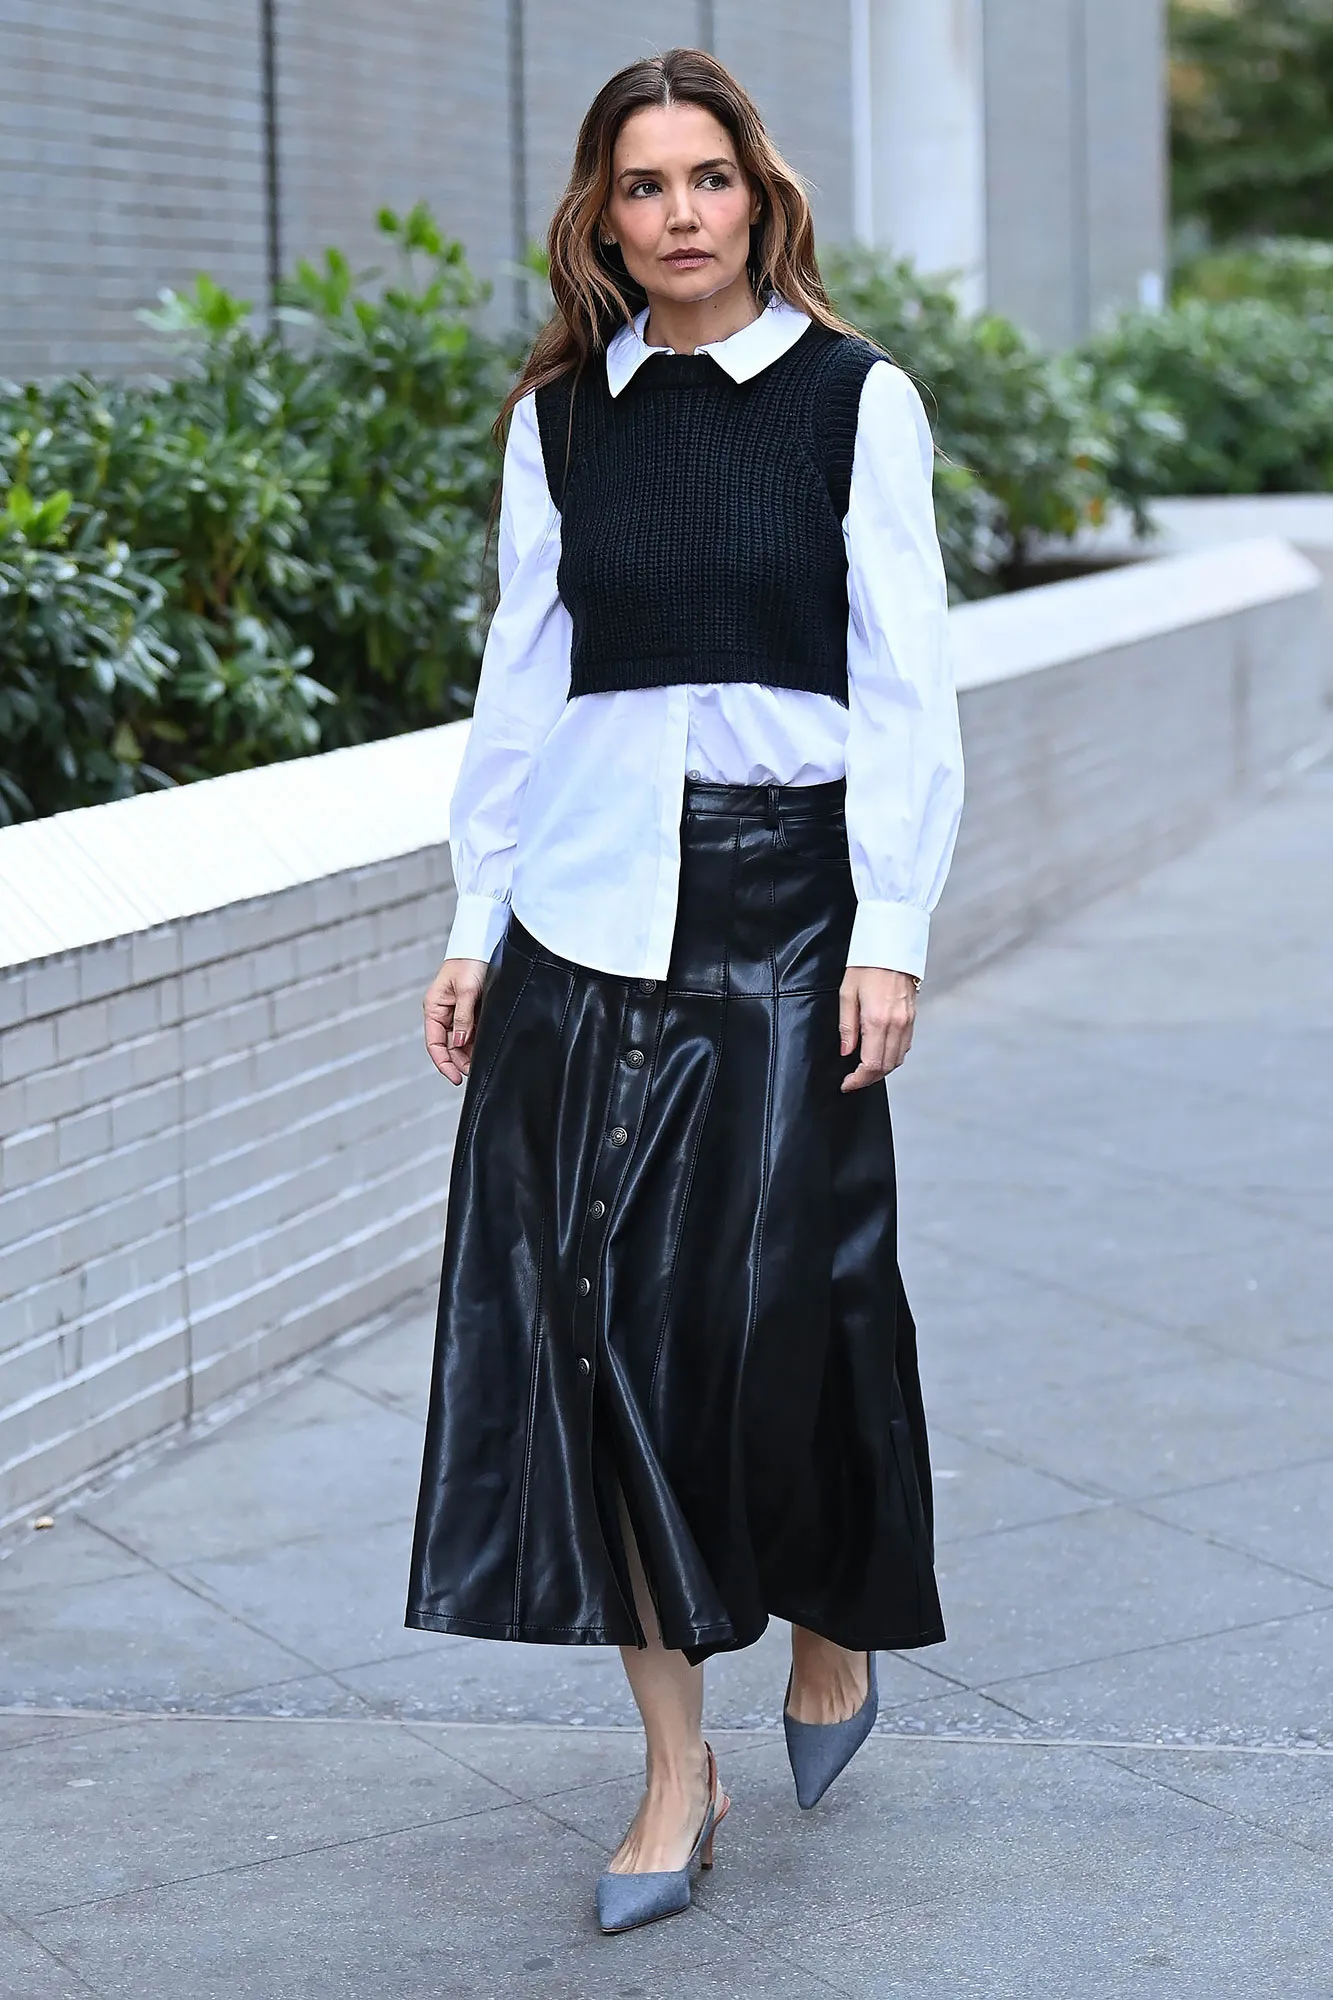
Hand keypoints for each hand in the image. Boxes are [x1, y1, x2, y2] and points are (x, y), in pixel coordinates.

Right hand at [423, 957, 488, 1084]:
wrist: (483, 943)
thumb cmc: (470, 961)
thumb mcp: (466, 991)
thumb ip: (463, 1018)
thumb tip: (459, 1043)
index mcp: (434, 1008)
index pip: (435, 1043)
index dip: (444, 1063)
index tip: (456, 1078)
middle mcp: (443, 1013)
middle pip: (448, 1046)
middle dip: (460, 1061)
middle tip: (475, 1072)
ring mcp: (457, 1012)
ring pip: (461, 1041)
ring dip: (469, 1053)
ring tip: (481, 1062)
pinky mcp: (471, 1010)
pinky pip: (471, 1032)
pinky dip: (477, 1042)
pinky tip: (485, 1048)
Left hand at [838, 966, 916, 1091]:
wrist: (891, 946)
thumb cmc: (866, 966)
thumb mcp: (847, 994)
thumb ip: (847, 1026)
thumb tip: (846, 1051)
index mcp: (877, 1020)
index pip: (871, 1064)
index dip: (858, 1079)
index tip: (847, 1083)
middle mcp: (896, 1024)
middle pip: (886, 1066)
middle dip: (869, 1078)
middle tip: (853, 1079)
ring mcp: (907, 1021)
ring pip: (898, 1058)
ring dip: (882, 1069)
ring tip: (864, 1069)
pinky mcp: (912, 1017)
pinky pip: (905, 1045)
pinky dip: (893, 1055)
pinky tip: (880, 1052)